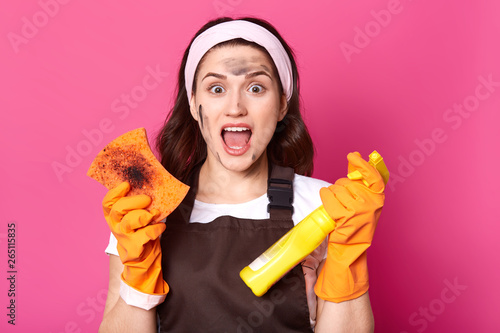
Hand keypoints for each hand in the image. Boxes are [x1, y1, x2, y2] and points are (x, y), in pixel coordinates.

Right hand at [103, 182, 168, 296]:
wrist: (144, 260)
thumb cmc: (141, 233)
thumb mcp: (137, 218)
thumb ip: (139, 205)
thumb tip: (151, 188)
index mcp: (114, 217)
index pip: (107, 202)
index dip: (115, 192)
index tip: (127, 184)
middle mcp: (115, 226)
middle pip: (118, 209)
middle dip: (134, 201)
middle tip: (148, 199)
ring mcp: (123, 237)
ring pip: (130, 221)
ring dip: (145, 215)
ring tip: (155, 214)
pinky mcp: (133, 247)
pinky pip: (145, 234)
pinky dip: (156, 229)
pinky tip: (161, 227)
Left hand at [314, 152, 384, 301]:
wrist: (351, 249)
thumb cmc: (355, 224)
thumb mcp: (363, 202)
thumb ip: (361, 182)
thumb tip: (355, 157)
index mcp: (378, 198)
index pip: (373, 176)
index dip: (363, 165)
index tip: (352, 156)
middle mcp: (371, 203)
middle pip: (346, 182)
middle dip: (340, 188)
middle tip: (343, 203)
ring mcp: (359, 209)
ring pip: (336, 188)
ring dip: (332, 196)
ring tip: (338, 209)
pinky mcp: (345, 216)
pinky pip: (328, 196)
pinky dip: (325, 199)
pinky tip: (330, 208)